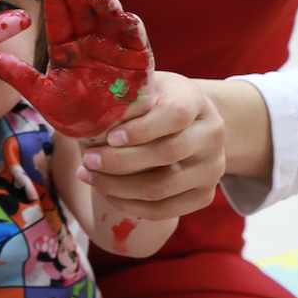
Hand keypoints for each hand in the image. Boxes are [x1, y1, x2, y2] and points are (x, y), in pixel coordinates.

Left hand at [0, 0, 154, 138]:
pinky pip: (136, 40)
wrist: (103, 137)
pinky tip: (127, 18)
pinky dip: (132, 28)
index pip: (59, 18)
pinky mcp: (138, 59)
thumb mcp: (42, 96)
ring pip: (110, 19)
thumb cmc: (73, 114)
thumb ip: (19, 76)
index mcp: (65, 46)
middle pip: (84, 12)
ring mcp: (114, 48)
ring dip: (107, 7)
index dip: (55, 0)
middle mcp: (90, 41)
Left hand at [75, 72, 225, 219]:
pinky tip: (107, 192)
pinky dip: (130, 204)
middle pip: (167, 154)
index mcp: (196, 102)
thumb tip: (84, 113)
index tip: (110, 137)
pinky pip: (164, 209)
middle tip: (87, 160)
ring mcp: (212, 169)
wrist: (193, 122)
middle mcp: (212, 136)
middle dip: (119, 161)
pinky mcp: (204, 195)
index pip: (175, 115)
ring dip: (118, 186)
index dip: (142, 129)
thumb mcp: (146, 87)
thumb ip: (124, 97)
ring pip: (162, 187)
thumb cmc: (158, 101)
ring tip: (88, 176)